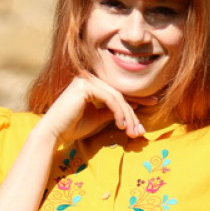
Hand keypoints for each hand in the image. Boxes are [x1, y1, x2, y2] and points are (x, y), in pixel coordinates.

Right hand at [42, 73, 157, 141]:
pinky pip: (109, 98)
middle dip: (133, 113)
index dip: (138, 97)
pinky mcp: (85, 86)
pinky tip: (122, 125)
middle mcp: (90, 78)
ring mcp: (86, 79)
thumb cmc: (74, 126)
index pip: (119, 90)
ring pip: (117, 96)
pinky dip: (118, 112)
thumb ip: (114, 111)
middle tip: (141, 130)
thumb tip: (133, 108)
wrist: (55, 132)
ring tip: (132, 131)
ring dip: (127, 115)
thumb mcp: (99, 118)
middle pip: (120, 94)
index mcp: (93, 84)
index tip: (155, 103)